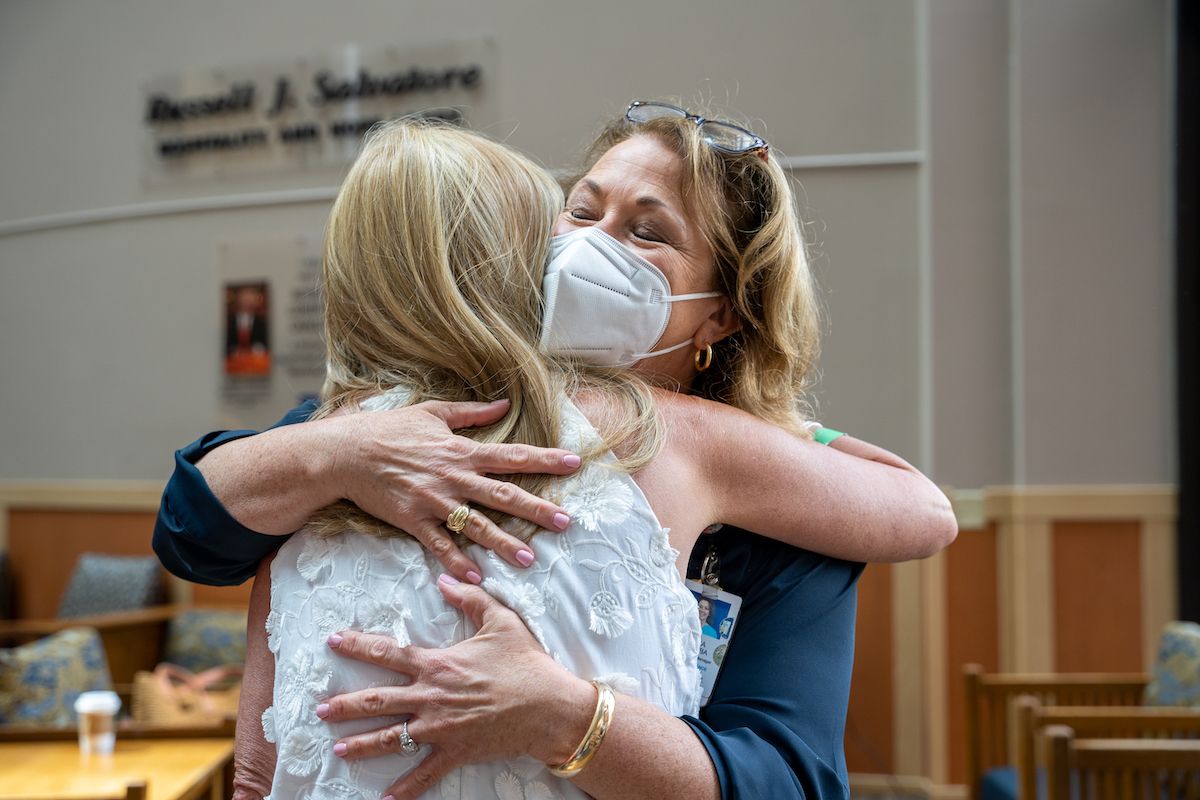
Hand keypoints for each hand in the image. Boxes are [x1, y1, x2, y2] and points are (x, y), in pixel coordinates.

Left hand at [318, 576, 595, 799]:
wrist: (550, 707)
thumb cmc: (526, 662)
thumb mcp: (501, 621)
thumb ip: (470, 598)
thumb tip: (444, 581)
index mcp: (438, 663)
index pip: (388, 652)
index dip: (357, 645)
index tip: (332, 641)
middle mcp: (432, 696)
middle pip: (378, 700)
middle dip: (346, 704)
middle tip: (321, 709)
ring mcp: (441, 728)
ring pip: (392, 737)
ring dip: (362, 743)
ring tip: (339, 748)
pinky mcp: (456, 751)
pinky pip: (424, 773)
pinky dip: (405, 789)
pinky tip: (385, 798)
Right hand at [330, 399, 580, 580]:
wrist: (347, 452)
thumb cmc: (389, 428)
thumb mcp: (433, 412)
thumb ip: (471, 412)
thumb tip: (505, 404)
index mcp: (462, 451)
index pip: (513, 456)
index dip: (545, 459)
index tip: (574, 463)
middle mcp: (454, 477)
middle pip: (504, 495)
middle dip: (537, 510)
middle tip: (566, 522)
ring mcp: (434, 501)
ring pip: (477, 525)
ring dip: (504, 543)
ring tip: (529, 559)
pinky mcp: (413, 520)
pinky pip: (439, 544)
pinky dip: (457, 561)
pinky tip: (476, 576)